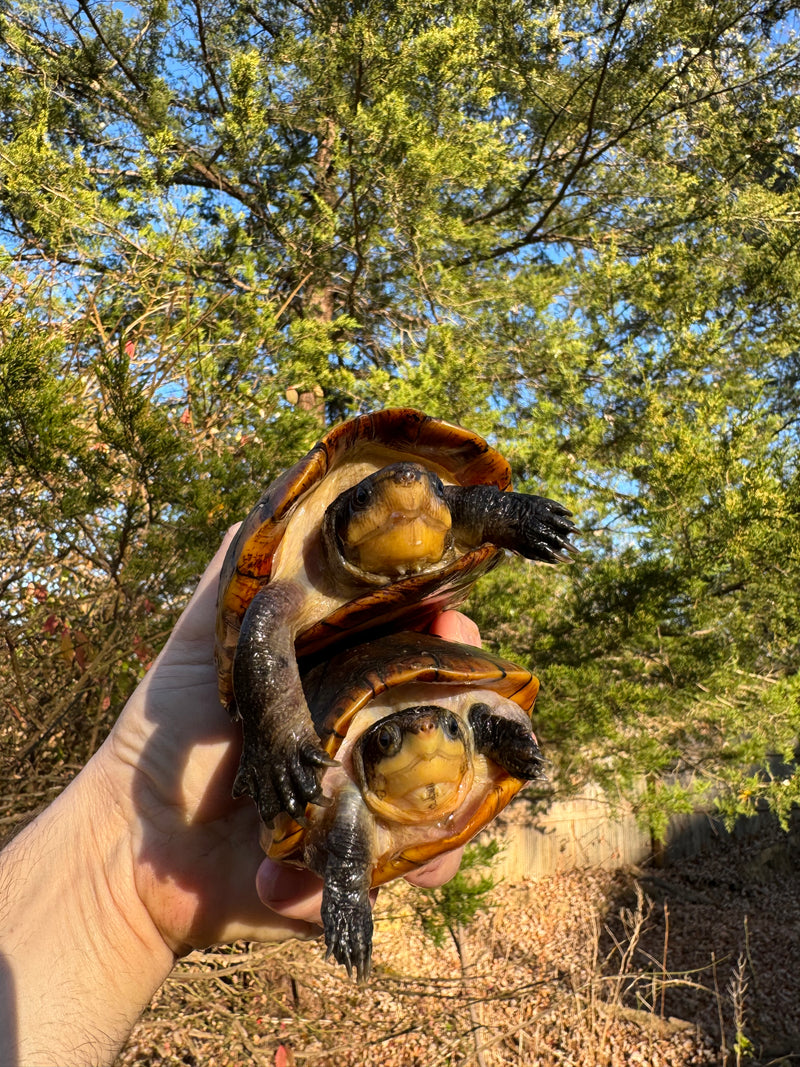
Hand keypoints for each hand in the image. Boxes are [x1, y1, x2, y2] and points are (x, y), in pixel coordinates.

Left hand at [110, 531, 479, 947]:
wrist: (133, 850)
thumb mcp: (203, 641)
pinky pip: (414, 866)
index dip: (441, 627)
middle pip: (446, 712)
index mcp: (338, 680)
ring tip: (438, 791)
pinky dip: (413, 867)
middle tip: (472, 686)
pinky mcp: (361, 864)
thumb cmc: (166, 735)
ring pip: (450, 792)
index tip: (449, 615)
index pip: (412, 644)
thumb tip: (287, 483)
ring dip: (461, 793)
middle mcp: (362, 734)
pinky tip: (387, 866)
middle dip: (475, 699)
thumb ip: (240, 573)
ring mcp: (369, 801)